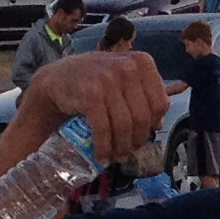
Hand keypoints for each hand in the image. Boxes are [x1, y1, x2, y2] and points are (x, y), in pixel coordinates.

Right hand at [24, 47, 171, 160]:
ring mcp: (108, 80)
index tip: (145, 135)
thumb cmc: (96, 79)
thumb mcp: (124, 77)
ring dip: (121, 147)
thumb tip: (159, 123)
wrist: (59, 77)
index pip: (159, 103)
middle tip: (129, 151)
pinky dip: (104, 147)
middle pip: (142, 117)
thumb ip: (144, 94)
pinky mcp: (90, 95)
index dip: (154, 124)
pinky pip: (103, 129)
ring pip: (124, 125)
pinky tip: (102, 155)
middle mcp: (127, 67)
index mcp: (142, 62)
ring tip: (117, 156)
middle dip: (137, 140)